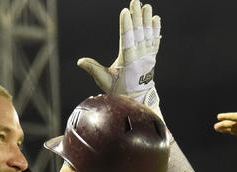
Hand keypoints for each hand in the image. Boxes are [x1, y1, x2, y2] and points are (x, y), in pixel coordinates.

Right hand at [77, 0, 162, 116]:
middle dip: (137, 16)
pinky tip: (156, 19)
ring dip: (147, 19)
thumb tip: (80, 61)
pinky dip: (156, 29)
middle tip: (136, 2)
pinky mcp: (152, 56)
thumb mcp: (104, 80)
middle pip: (138, 32)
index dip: (127, 25)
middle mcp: (140, 55)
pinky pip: (155, 40)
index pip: (127, 39)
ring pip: (148, 34)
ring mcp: (148, 55)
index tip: (125, 12)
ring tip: (147, 6)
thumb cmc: (118, 89)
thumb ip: (93, 69)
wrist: (137, 97)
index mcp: (128, 60)